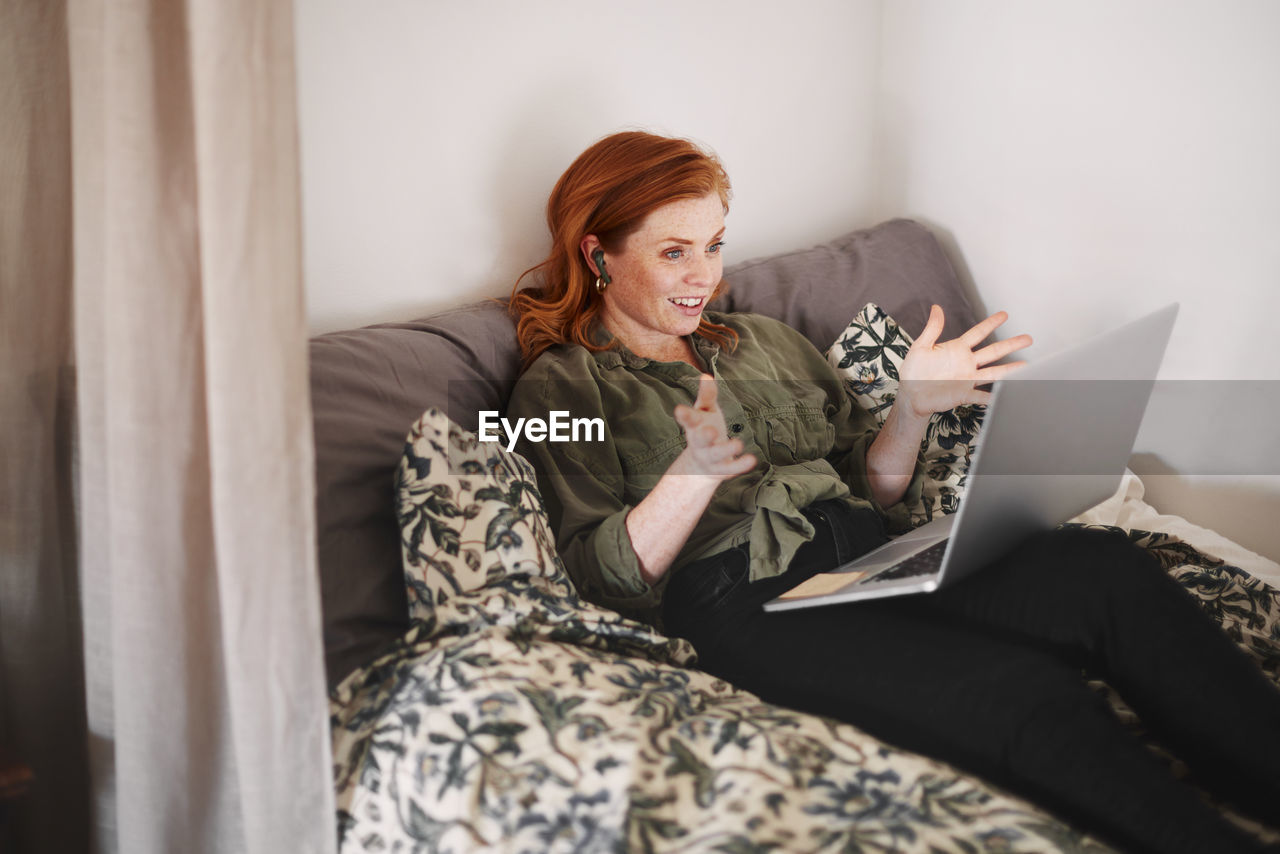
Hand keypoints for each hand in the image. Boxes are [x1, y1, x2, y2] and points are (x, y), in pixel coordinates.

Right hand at [671, 374, 755, 479]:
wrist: (700, 466)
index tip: (679, 410)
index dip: (684, 415)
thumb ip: (707, 396)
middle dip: (704, 436)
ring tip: (738, 444)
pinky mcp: (722, 469)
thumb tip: (706, 375)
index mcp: (694, 427)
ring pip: (717, 454)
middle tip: (711, 431)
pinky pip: (731, 468)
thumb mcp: (705, 412)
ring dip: (727, 449)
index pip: (688, 420)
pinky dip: (740, 465)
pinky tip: (751, 460)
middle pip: (700, 440)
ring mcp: (710, 457)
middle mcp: (699, 443)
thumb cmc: (704, 429)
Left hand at [897, 305, 1031, 418]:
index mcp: (957, 349)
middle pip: (993, 352)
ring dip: (1010, 370)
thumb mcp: (920, 347)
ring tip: (1026, 366)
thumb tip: (936, 308)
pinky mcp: (964, 394)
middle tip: (1028, 339)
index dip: (990, 324)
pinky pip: (982, 396)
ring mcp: (967, 379)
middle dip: (1011, 345)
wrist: (910, 394)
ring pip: (993, 372)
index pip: (977, 333)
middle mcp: (966, 363)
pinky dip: (993, 397)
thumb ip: (932, 329)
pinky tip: (1005, 395)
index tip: (1004, 315)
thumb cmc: (914, 371)